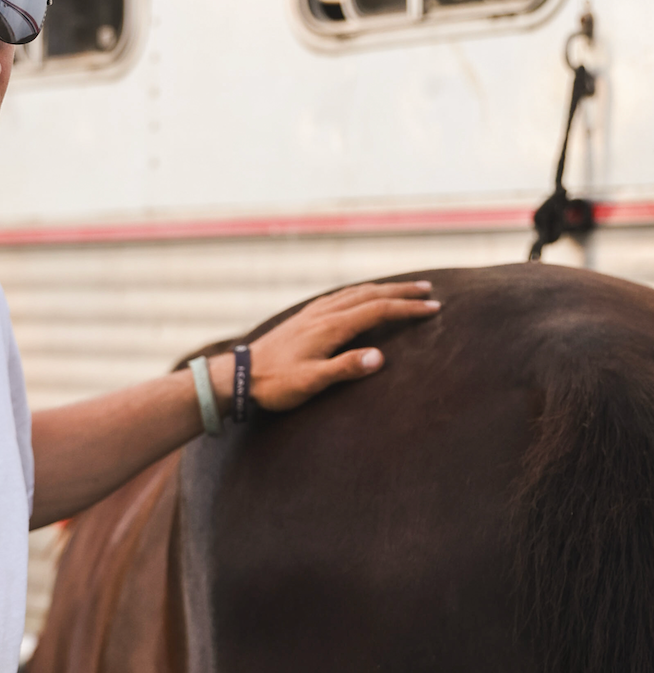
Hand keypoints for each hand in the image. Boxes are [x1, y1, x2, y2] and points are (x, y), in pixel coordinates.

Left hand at [227, 281, 439, 412]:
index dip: (407, 308)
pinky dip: (359, 292)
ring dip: (381, 289)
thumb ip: (344, 369)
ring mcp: (312, 313)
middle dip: (401, 292)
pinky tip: (360, 296)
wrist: (240, 375)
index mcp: (330, 327)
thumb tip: (379, 357)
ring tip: (402, 289)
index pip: (378, 310)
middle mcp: (323, 314)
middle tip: (429, 290)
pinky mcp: (303, 318)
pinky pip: (339, 297)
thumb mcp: (311, 382)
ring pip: (354, 292)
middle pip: (370, 295)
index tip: (434, 309)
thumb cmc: (275, 384)